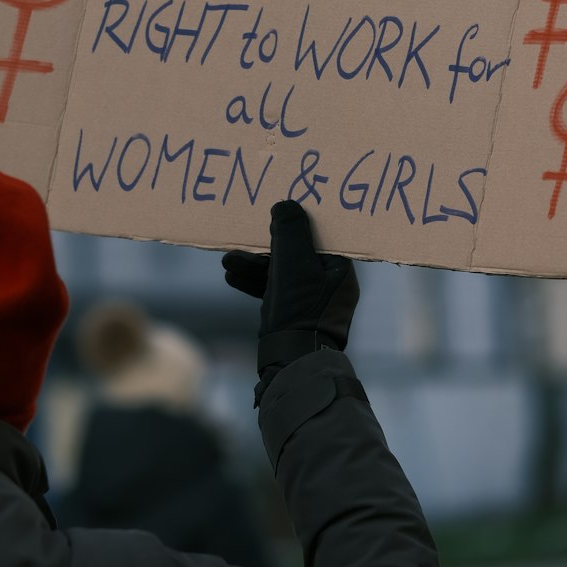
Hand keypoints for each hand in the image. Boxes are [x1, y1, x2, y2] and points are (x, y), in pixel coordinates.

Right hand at [222, 200, 358, 353]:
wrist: (290, 362)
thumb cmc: (299, 310)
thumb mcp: (293, 263)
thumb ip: (289, 231)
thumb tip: (286, 204)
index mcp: (339, 270)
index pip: (318, 237)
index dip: (296, 223)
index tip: (275, 212)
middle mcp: (329, 284)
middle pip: (295, 254)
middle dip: (264, 248)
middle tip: (242, 240)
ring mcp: (310, 301)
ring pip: (279, 273)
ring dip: (253, 265)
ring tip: (227, 261)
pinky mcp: (293, 315)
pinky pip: (273, 290)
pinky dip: (254, 282)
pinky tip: (232, 276)